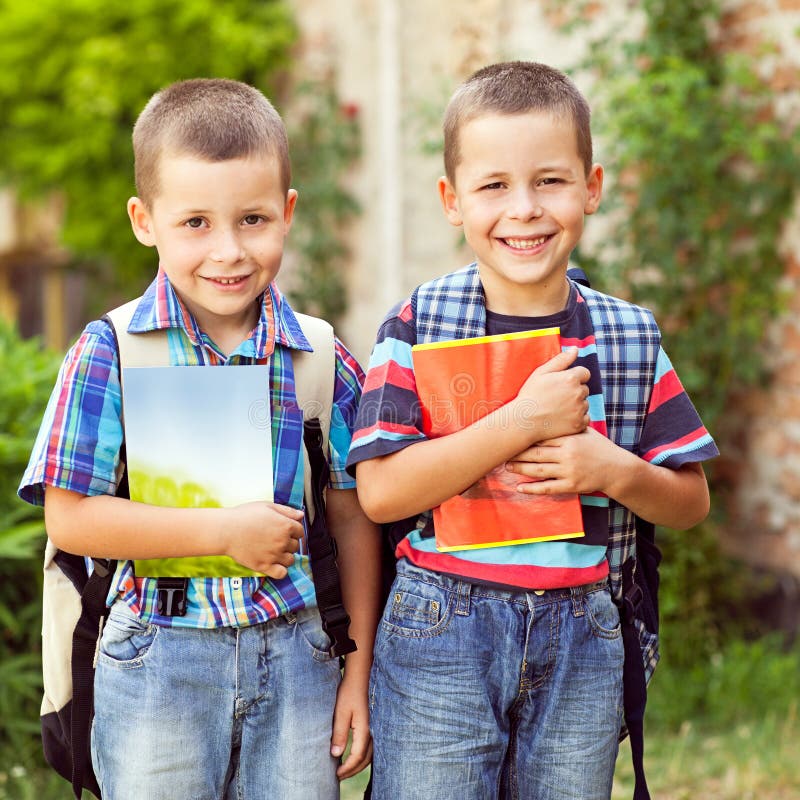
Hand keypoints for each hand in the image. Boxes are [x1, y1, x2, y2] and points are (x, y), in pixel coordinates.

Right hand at [222, 501, 303, 577]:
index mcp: (285, 525)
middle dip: (288, 542)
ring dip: (285, 556)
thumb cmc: (245, 515)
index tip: (284, 530)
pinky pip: (281, 573)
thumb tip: (301, 515)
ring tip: (273, 551)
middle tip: (275, 539)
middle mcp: (282, 541)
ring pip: (290, 560)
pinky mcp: (264, 566)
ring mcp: (274, 555)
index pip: (300, 531)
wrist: (225, 530)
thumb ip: (287, 511)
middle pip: (296, 546)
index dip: (293, 530)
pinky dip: (280, 570)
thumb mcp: (267, 506)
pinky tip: (273, 563)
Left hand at [331, 672, 372, 778]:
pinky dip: (363, 755)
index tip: (336, 775)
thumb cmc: (349, 692)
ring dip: (359, 764)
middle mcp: (373, 731)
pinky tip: (355, 754)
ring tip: (346, 769)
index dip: (347, 768)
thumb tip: (336, 755)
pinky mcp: (373, 723)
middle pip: (366, 759)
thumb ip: (340, 734)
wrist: (360, 675)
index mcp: (365, 730)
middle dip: (353, 770)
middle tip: (340, 776)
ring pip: (370, 753)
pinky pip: (371, 746)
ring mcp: (375, 727)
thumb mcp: (341, 712)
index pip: (357, 757)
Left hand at [506, 427, 623, 495]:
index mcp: (570, 438)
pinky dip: (532, 488)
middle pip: (536, 454)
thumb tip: (547, 412)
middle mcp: (568, 454)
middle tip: (502, 452)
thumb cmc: (598, 447)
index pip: (542, 437)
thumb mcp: (585, 431)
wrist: (617, 469)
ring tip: (507, 467)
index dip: (525, 438)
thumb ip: (567, 425)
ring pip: (539, 471)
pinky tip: (519, 487)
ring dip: (520, 469)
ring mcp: (569, 471)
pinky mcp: (571, 485)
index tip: (511, 435)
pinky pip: (548, 488)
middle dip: (517, 454)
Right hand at [515, 348, 590, 441]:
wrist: (524, 421)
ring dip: (576, 405)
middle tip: (557, 398)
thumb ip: (561, 360)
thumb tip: (575, 349)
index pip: (584, 373)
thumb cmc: (530, 395)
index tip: (562, 385)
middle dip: (574, 392)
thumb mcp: (541, 372)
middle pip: (584, 389)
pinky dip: (577, 419)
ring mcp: (579, 410)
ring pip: (584, 404)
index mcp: (571, 378)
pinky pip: (585, 418)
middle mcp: (578, 393)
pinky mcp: (579, 424)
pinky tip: (563, 418)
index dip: (574, 378)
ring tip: (558, 409)